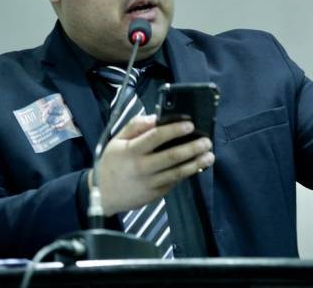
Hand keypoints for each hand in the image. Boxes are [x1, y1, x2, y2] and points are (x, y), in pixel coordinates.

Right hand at [88, 114, 213, 215]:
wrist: (103, 195)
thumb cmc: (112, 163)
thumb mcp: (117, 140)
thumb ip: (135, 126)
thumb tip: (155, 117)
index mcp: (132, 151)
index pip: (156, 137)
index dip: (174, 130)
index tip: (190, 124)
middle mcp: (142, 167)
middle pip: (172, 156)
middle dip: (192, 148)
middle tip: (207, 141)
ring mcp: (150, 182)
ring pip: (177, 172)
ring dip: (195, 164)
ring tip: (209, 156)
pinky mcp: (156, 194)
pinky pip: (174, 182)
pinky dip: (187, 174)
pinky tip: (197, 166)